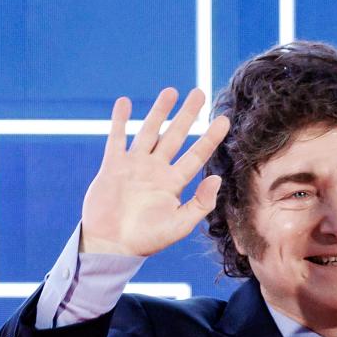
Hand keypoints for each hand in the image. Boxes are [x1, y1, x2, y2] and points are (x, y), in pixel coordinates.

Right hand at [80, 87, 230, 256]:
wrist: (112, 245)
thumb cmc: (147, 239)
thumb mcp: (180, 224)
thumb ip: (200, 203)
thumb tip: (217, 178)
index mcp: (174, 183)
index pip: (197, 154)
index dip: (211, 137)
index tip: (224, 119)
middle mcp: (156, 170)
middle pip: (175, 135)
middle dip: (187, 114)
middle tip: (200, 93)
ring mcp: (134, 166)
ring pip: (149, 131)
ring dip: (159, 111)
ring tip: (171, 91)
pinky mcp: (112, 166)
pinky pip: (117, 138)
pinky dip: (120, 120)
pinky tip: (125, 103)